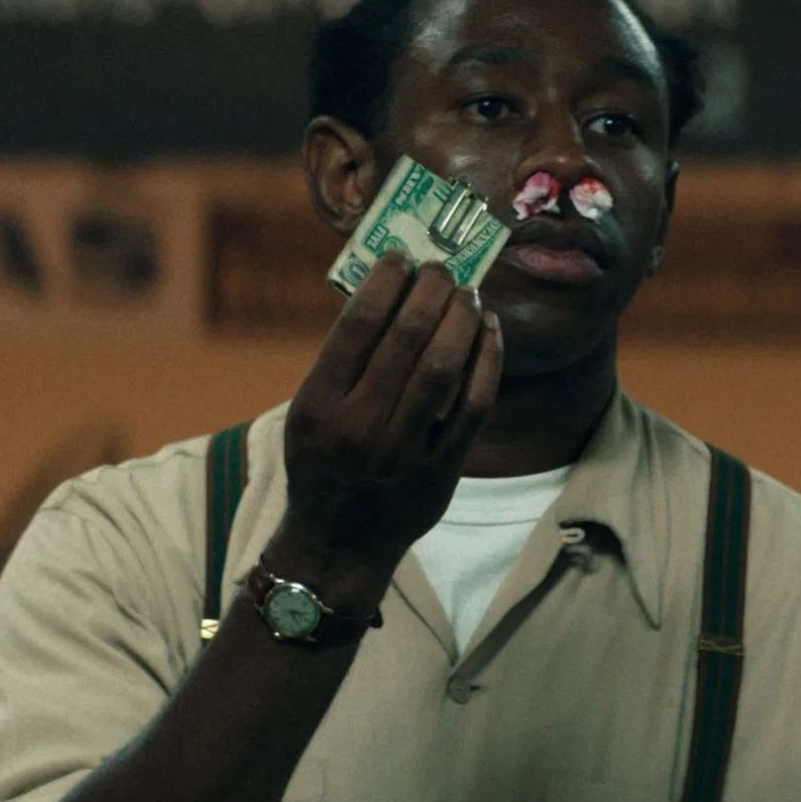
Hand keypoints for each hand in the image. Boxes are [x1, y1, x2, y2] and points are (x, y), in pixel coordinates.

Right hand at [268, 255, 502, 601]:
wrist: (336, 545)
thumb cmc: (322, 464)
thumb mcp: (310, 412)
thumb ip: (343, 361)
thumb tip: (392, 291)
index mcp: (318, 405)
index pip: (357, 325)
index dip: (386, 281)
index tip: (402, 256)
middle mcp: (359, 427)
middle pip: (407, 338)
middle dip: (431, 291)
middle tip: (443, 267)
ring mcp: (402, 452)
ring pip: (445, 367)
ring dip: (461, 319)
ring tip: (467, 292)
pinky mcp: (441, 471)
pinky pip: (474, 405)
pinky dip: (487, 361)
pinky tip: (490, 331)